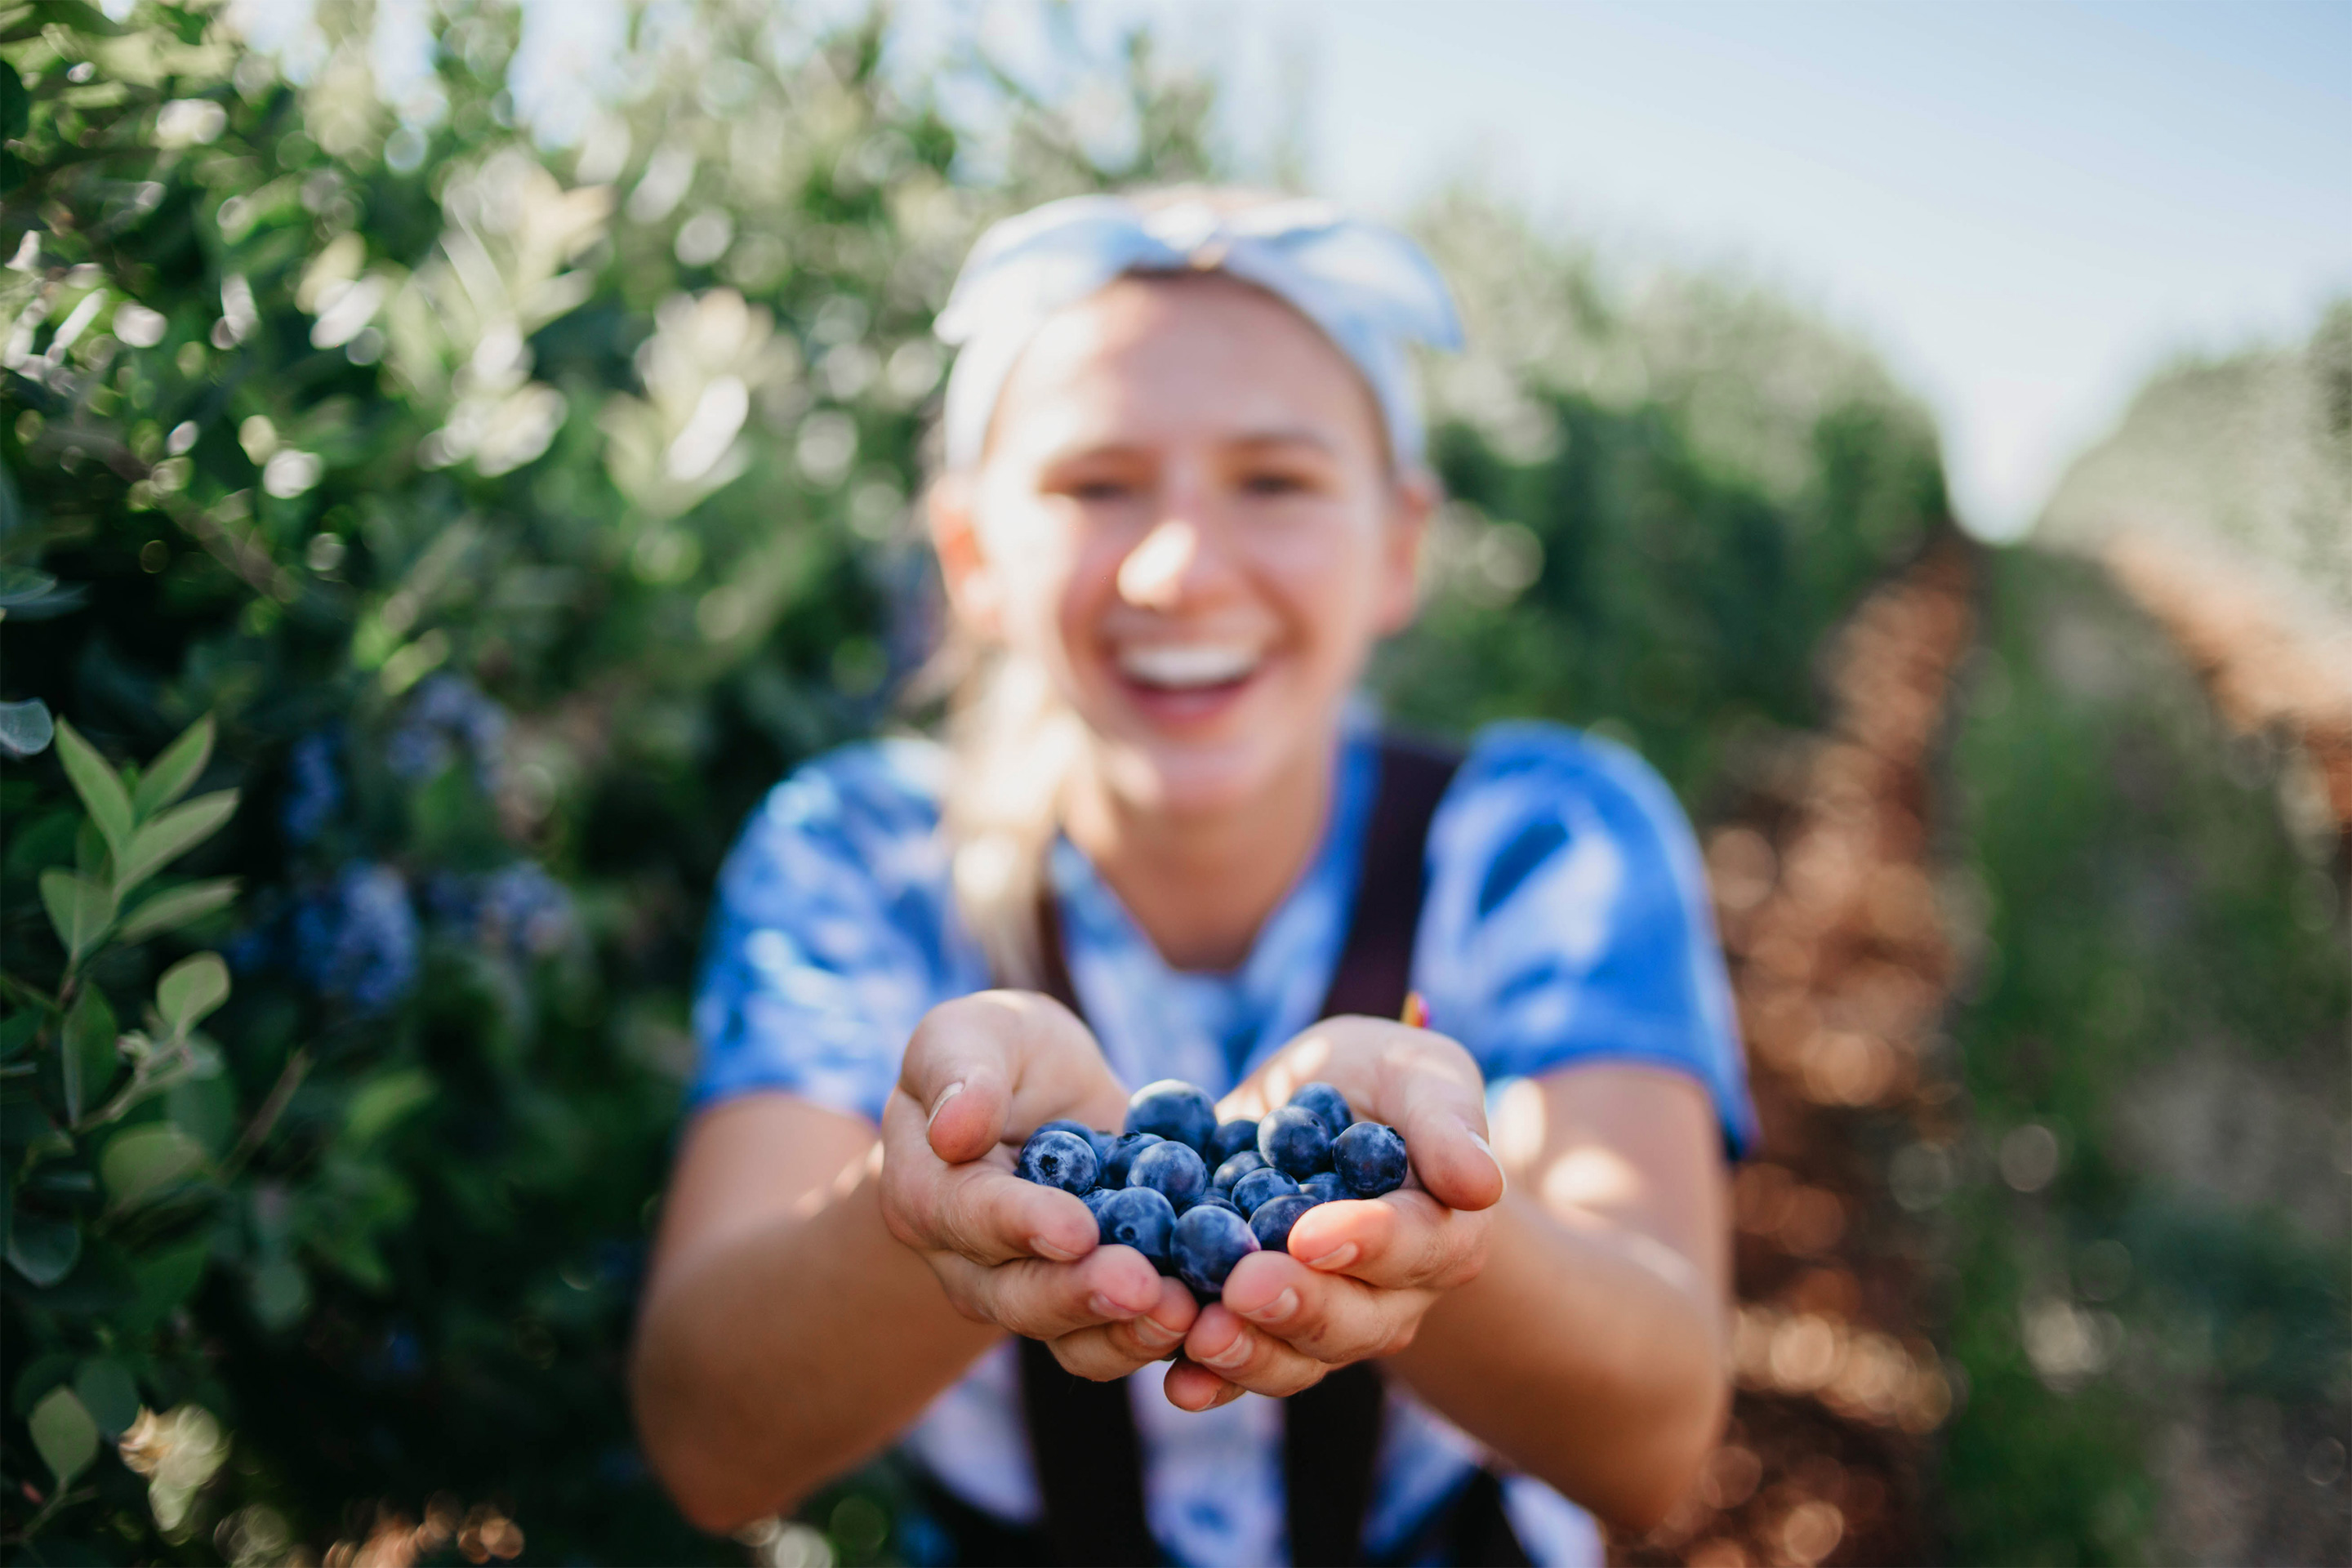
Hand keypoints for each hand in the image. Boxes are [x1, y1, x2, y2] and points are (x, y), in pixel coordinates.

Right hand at [880, 991, 1198, 1378]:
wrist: (1045, 1096)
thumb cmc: (999, 1054)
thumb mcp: (974, 1034)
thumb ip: (960, 1072)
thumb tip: (953, 1129)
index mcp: (927, 1192)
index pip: (968, 1216)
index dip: (1021, 1225)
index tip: (1077, 1229)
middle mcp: (970, 1262)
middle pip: (1018, 1296)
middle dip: (1083, 1294)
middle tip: (1143, 1287)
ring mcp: (1031, 1293)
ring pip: (1070, 1337)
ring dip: (1127, 1332)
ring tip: (1186, 1315)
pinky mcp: (1092, 1304)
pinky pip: (1120, 1338)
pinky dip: (1164, 1336)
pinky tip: (1212, 1318)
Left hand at [1166, 1015, 1503, 1410]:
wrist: (1311, 1105)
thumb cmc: (1381, 1081)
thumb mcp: (1417, 1073)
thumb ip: (1446, 1121)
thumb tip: (1481, 1185)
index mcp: (1444, 1232)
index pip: (1416, 1246)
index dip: (1366, 1242)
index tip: (1310, 1234)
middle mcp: (1392, 1296)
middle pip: (1353, 1321)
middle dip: (1296, 1306)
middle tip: (1242, 1288)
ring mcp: (1327, 1321)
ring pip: (1298, 1359)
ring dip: (1248, 1354)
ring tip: (1201, 1338)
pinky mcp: (1263, 1329)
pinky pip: (1243, 1369)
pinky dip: (1211, 1380)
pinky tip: (1179, 1385)